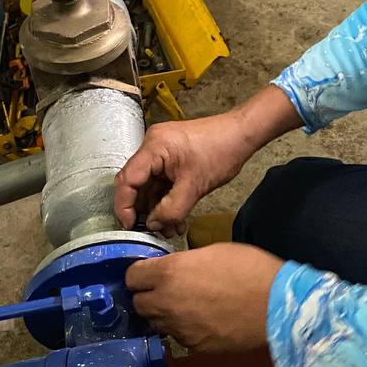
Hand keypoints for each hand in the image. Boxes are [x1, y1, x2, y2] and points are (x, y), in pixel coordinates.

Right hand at [115, 85, 304, 236]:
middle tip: (152, 231)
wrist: (242, 134)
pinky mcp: (172, 158)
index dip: (124, 205)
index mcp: (154, 147)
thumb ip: (171, 210)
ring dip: (158, 209)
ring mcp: (162, 152)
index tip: (130, 225)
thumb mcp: (195, 187)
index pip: (126, 180)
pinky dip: (167, 200)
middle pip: (136, 184)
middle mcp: (153, 146)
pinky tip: (176, 219)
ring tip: (170, 229)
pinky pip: (162, 182)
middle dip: (144, 211)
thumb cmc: (222, 150)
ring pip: (150, 186)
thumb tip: (153, 225)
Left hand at [125, 243, 282, 350]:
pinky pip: (178, 336)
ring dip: (164, 314)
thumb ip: (184, 263)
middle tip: (168, 289)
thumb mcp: (213, 252)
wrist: (276, 305)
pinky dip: (185, 329)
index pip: (132, 276)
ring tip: (188, 306)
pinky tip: (205, 320)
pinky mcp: (193, 345)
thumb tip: (174, 270)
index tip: (150, 273)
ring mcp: (178, 328)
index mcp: (169, 272)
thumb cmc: (250, 270)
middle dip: (149, 296)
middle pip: (138, 303)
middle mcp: (166, 302)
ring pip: (156, 322)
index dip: (141, 273)